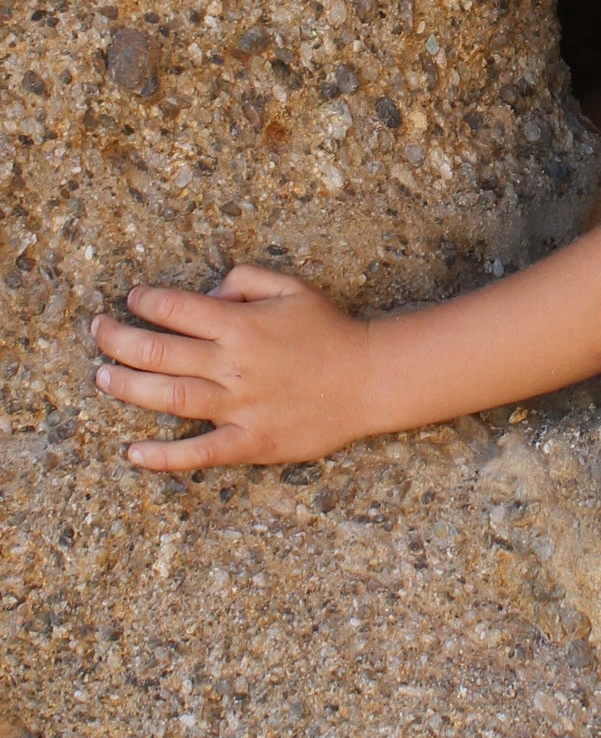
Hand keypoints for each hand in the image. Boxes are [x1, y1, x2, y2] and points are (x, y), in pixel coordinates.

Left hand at [91, 265, 375, 470]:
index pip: (177, 309)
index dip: (146, 301)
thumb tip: (208, 291)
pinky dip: (163, 456)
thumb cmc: (327, 330)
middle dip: (118, 340)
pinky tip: (134, 452)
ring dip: (128, 388)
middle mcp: (233, 365)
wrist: (367, 379)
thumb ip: (245, 280)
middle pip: (159, 351)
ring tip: (101, 378)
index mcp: (241, 325)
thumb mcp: (292, 287)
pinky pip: (199, 453)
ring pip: (168, 398)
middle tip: (97, 331)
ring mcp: (239, 407)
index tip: (132, 299)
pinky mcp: (250, 442)